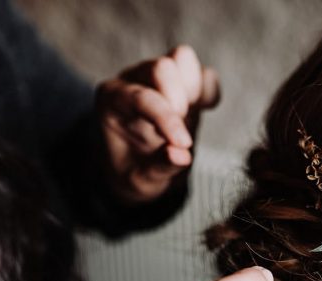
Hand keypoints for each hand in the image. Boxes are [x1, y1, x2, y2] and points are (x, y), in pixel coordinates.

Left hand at [96, 45, 219, 205]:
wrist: (141, 169)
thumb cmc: (134, 173)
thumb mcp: (140, 181)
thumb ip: (159, 167)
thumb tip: (181, 155)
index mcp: (112, 100)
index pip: (141, 96)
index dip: (166, 118)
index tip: (184, 144)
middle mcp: (134, 79)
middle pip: (162, 67)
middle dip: (179, 98)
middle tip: (184, 133)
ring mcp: (159, 77)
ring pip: (183, 59)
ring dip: (194, 90)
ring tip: (190, 117)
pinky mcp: (184, 83)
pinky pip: (203, 73)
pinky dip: (209, 90)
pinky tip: (204, 109)